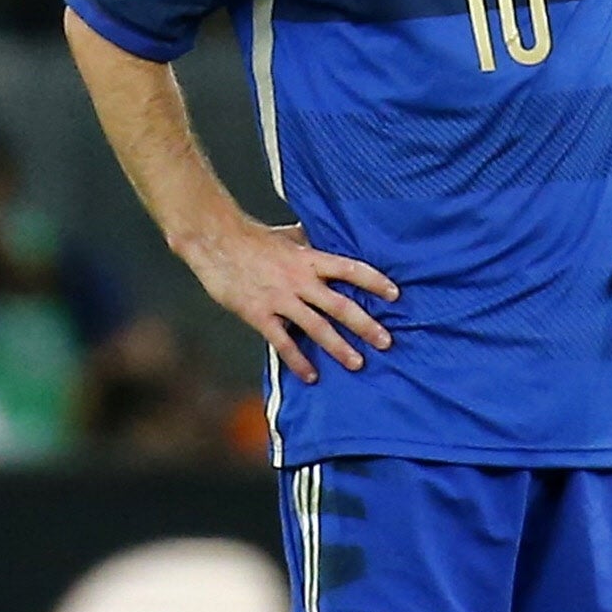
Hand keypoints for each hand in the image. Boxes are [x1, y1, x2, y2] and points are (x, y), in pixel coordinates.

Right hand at [179, 220, 396, 384]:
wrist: (215, 241)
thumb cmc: (253, 237)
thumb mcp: (290, 236)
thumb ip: (311, 244)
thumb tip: (331, 240)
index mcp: (311, 259)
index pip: (352, 270)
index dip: (375, 282)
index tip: (396, 295)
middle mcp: (301, 280)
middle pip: (341, 305)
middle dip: (366, 325)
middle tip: (387, 342)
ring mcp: (281, 299)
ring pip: (317, 327)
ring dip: (340, 347)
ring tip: (358, 363)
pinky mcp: (259, 314)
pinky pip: (283, 342)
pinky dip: (298, 360)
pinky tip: (311, 375)